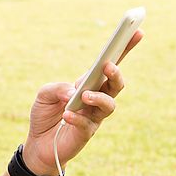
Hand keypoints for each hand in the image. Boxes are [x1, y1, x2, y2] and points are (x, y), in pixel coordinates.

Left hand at [22, 30, 142, 175]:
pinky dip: (77, 118)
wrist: (37, 145)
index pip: (110, 63)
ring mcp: (94, 117)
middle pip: (116, 83)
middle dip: (116, 73)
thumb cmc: (44, 115)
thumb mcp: (44, 94)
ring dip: (98, 97)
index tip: (137, 31)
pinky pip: (88, 124)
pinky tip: (67, 115)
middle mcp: (96, 98)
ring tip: (83, 96)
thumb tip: (72, 92)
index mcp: (88, 83)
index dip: (124, 48)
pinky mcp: (86, 134)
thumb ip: (57, 88)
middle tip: (107, 66)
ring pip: (109, 105)